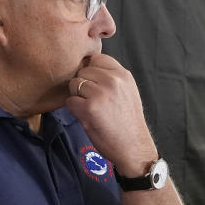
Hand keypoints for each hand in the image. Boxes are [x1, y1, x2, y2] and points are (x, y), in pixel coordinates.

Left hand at [65, 54, 156, 176]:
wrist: (133, 147)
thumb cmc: (127, 122)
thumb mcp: (128, 92)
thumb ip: (112, 78)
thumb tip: (88, 66)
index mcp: (123, 74)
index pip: (97, 58)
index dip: (91, 71)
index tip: (95, 85)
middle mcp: (113, 80)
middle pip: (83, 70)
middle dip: (83, 84)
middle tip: (94, 101)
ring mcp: (101, 93)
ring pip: (74, 84)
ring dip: (77, 96)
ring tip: (91, 109)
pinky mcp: (90, 107)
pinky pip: (70, 101)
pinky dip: (74, 110)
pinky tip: (87, 118)